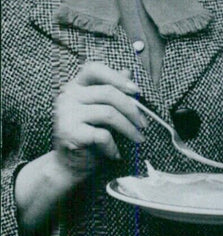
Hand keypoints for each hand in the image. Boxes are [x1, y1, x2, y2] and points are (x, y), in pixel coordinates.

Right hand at [53, 61, 146, 179]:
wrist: (69, 165)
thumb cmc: (89, 135)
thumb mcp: (102, 111)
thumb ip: (112, 91)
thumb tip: (127, 72)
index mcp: (75, 86)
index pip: (94, 69)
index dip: (117, 77)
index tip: (137, 91)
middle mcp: (68, 96)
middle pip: (108, 92)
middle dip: (132, 109)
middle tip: (144, 124)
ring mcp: (66, 113)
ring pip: (109, 113)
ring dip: (129, 128)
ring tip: (138, 139)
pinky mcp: (69, 132)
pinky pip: (102, 135)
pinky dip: (114, 146)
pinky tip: (116, 153)